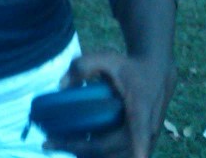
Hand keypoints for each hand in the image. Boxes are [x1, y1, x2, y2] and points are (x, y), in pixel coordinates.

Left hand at [45, 51, 175, 157]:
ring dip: (87, 154)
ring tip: (57, 144)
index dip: (138, 147)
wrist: (156, 72)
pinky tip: (74, 146)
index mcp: (140, 110)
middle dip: (79, 148)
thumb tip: (61, 86)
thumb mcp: (107, 58)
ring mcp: (145, 140)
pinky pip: (118, 155)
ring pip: (115, 156)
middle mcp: (146, 130)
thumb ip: (83, 65)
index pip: (140, 132)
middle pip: (111, 149)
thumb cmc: (129, 66)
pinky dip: (97, 154)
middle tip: (49, 142)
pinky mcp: (141, 144)